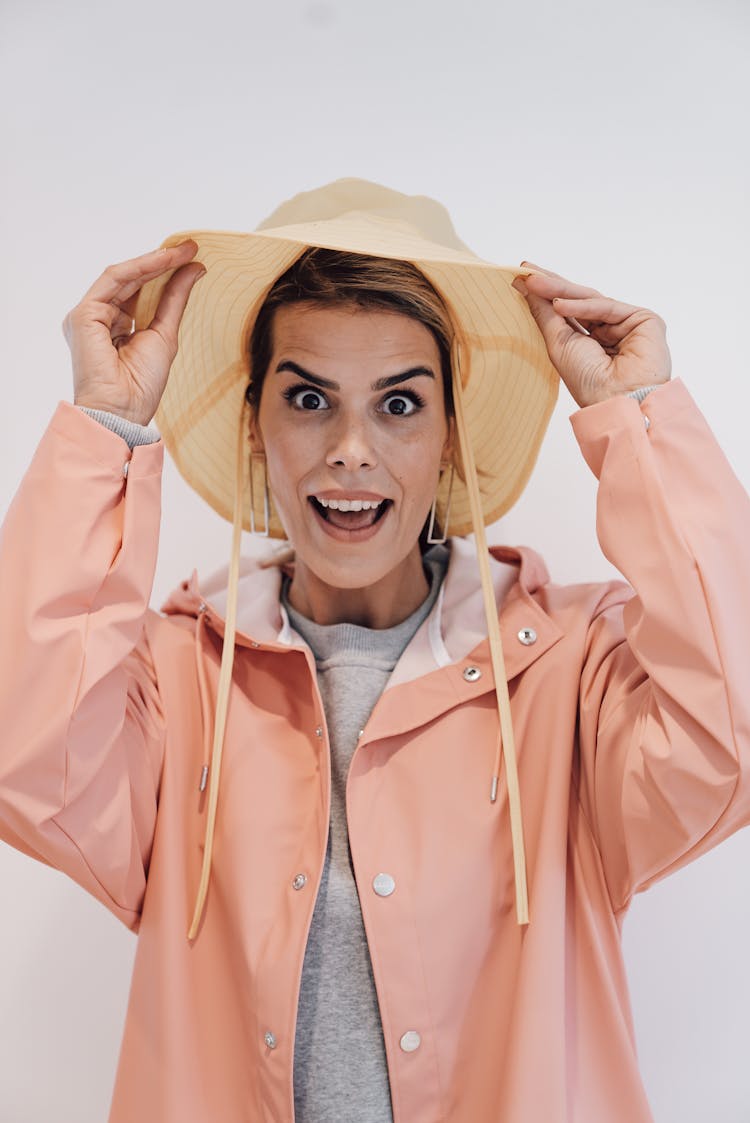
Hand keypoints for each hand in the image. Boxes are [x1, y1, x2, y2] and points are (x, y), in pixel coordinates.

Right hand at [63, 240, 205, 425]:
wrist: (123, 411)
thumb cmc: (141, 385)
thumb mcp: (166, 335)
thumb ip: (175, 300)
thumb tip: (194, 268)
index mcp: (115, 327)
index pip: (139, 291)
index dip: (164, 273)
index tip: (192, 257)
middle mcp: (99, 318)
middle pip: (132, 282)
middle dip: (162, 262)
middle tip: (190, 248)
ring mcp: (88, 315)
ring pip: (123, 277)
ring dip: (154, 261)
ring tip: (182, 251)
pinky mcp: (83, 314)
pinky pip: (114, 281)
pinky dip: (140, 268)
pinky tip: (164, 261)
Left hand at [512, 263, 670, 408]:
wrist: (617, 400)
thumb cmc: (589, 382)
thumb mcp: (558, 344)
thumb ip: (544, 313)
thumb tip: (526, 286)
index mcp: (590, 343)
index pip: (567, 312)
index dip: (546, 295)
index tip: (523, 277)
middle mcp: (609, 332)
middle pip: (578, 301)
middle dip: (551, 285)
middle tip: (527, 269)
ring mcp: (627, 324)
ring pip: (591, 300)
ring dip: (560, 290)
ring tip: (534, 282)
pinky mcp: (643, 319)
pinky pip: (606, 307)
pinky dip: (582, 305)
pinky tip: (558, 304)